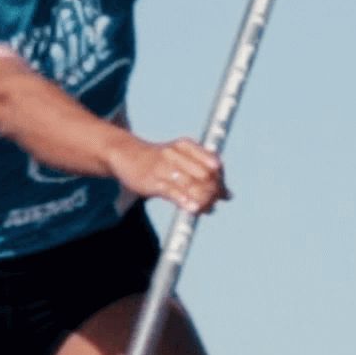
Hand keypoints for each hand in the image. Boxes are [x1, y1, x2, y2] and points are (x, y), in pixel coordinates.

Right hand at [110, 137, 226, 214]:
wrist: (126, 155)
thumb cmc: (159, 159)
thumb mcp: (182, 158)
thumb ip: (205, 174)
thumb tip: (229, 195)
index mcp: (186, 145)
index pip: (213, 162)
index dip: (221, 180)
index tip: (223, 194)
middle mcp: (176, 153)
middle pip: (205, 175)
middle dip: (213, 191)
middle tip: (215, 203)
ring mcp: (163, 167)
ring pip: (191, 184)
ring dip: (203, 199)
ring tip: (207, 209)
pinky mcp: (153, 181)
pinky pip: (172, 192)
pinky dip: (185, 200)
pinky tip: (194, 209)